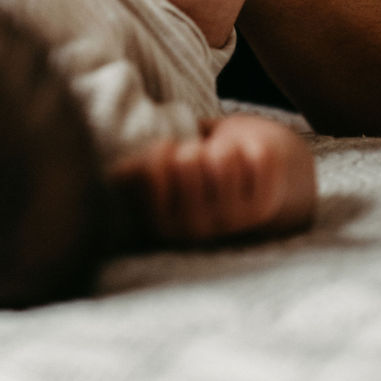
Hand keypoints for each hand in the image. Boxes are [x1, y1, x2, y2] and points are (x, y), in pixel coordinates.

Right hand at [112, 114, 315, 243]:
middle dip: (193, 149)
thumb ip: (138, 173)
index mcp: (164, 225)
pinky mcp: (269, 203)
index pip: (152, 173)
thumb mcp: (166, 177)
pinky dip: (252, 150)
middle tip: (202, 160)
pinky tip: (250, 167)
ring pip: (221, 158)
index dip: (161, 151)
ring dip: (224, 150)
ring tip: (226, 165)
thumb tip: (112, 175)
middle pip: (187, 161)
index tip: (169, 153)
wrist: (261, 184)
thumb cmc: (203, 173)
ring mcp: (234, 220)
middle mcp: (197, 230)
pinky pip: (253, 156)